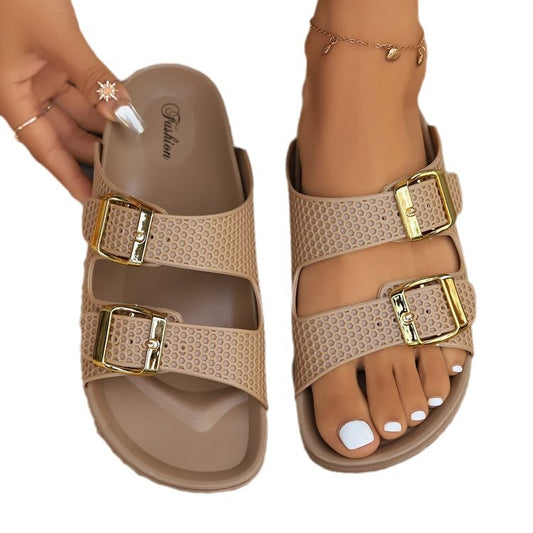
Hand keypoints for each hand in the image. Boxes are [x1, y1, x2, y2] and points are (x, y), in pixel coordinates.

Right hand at [0, 0, 143, 200]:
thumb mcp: (57, 37)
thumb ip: (93, 77)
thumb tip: (123, 111)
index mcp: (11, 96)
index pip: (45, 150)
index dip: (69, 176)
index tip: (91, 199)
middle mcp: (25, 92)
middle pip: (64, 136)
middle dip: (93, 155)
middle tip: (123, 176)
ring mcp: (41, 77)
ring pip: (76, 116)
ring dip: (102, 130)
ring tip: (132, 150)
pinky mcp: (55, 63)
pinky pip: (82, 91)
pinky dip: (102, 102)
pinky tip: (124, 114)